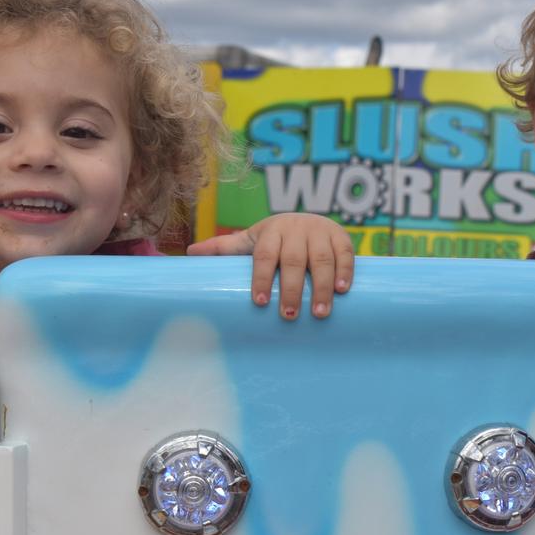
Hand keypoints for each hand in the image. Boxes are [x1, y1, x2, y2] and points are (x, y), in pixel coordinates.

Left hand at [187, 213, 354, 319]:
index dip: (261, 277)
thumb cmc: (276, 238)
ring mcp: (319, 232)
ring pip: (321, 259)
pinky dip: (345, 271)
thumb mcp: (251, 239)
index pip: (264, 255)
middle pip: (293, 260)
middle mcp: (295, 229)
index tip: (259, 302)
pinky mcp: (341, 236)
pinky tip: (342, 291)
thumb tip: (189, 254)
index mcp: (271, 231)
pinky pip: (345, 254)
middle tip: (289, 315)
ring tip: (319, 312)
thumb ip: (224, 248)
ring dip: (321, 286)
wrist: (310, 219)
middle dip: (292, 288)